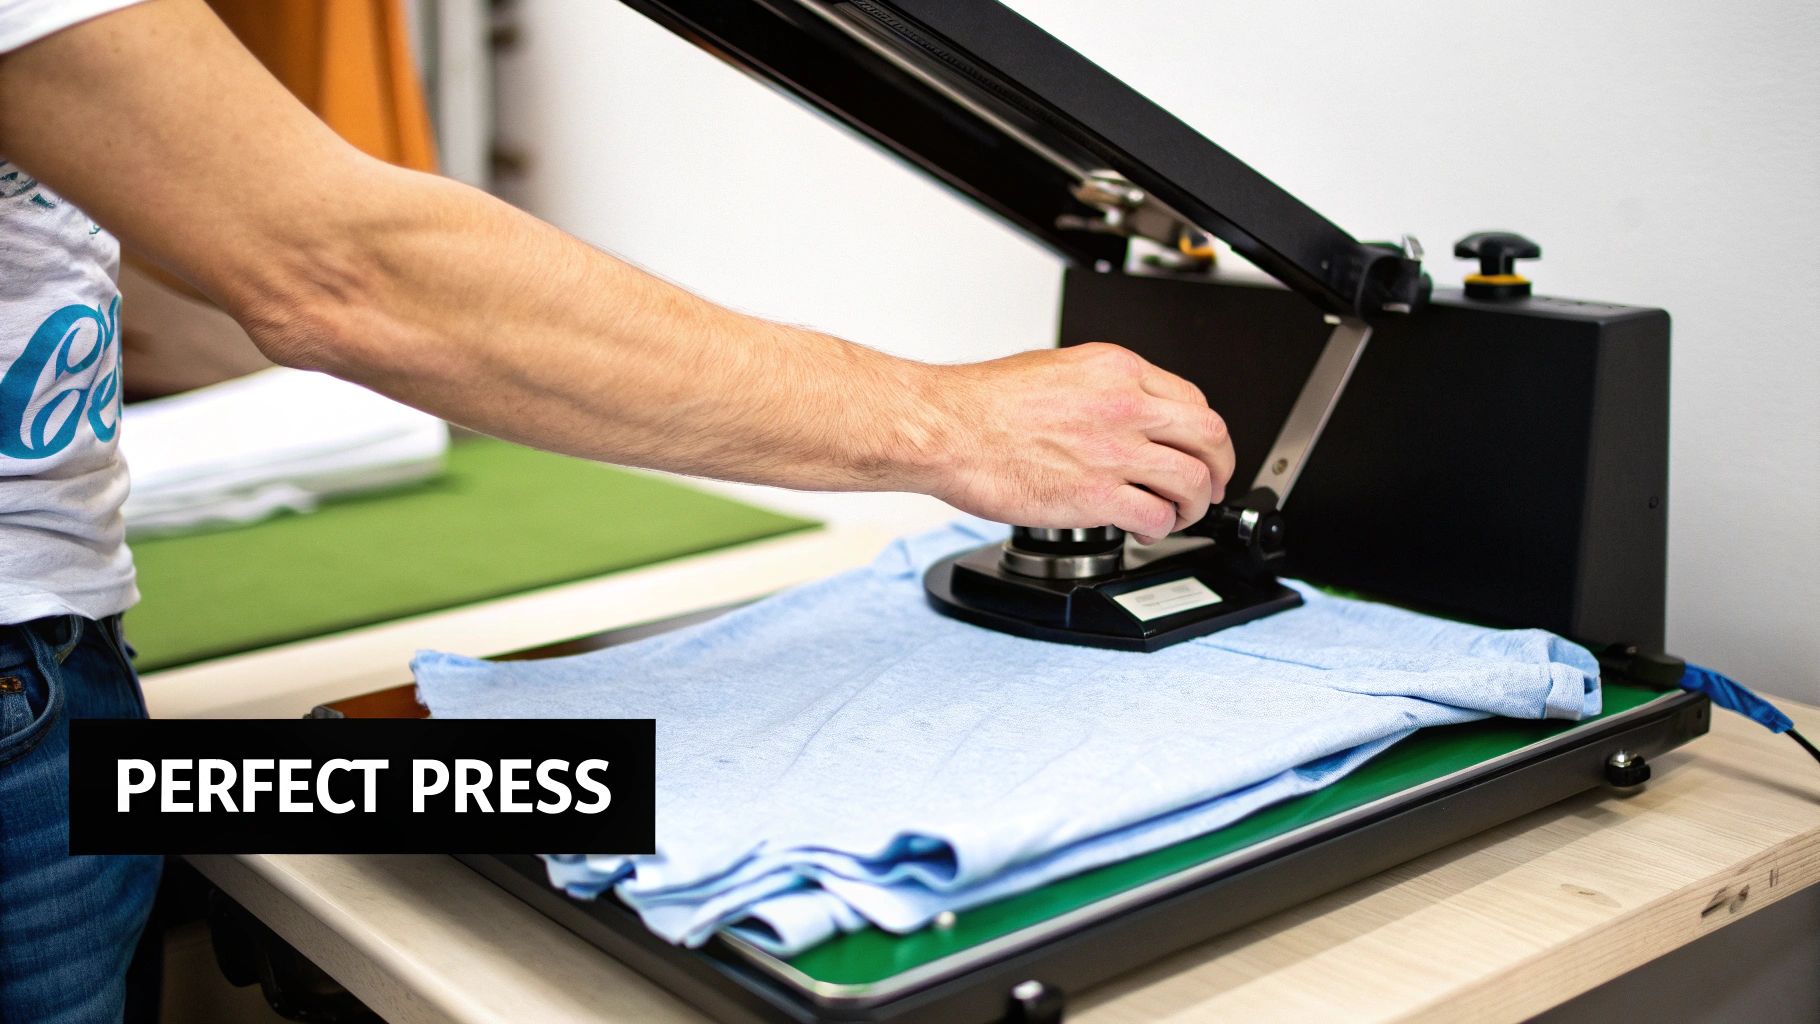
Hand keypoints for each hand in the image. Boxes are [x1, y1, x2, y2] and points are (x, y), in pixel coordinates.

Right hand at [926, 343, 1234, 543]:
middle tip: (1211, 485)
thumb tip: (1122, 411)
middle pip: (1209, 437)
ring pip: (1193, 481)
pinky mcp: (1097, 496)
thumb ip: (1101, 389)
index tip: (1198, 449)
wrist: (948, 430)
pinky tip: (1146, 530)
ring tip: (1180, 514)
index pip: (1193, 399)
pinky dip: (1161, 528)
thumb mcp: (1056, 370)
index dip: (1203, 432)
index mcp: (1117, 370)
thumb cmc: (983, 404)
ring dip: (1195, 504)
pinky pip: (1157, 516)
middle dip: (1219, 467)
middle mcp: (1125, 406)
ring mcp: (1115, 452)